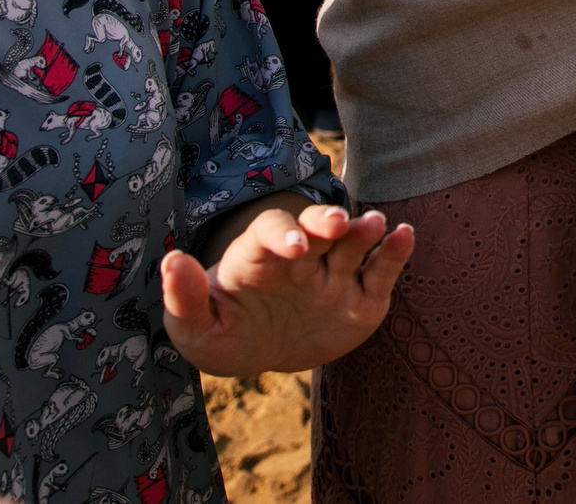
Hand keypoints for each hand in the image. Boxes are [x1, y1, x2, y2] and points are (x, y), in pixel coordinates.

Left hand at [161, 203, 412, 376]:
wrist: (261, 353)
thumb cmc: (224, 334)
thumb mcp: (195, 328)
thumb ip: (184, 298)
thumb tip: (171, 261)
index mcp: (259, 258)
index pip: (271, 234)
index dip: (284, 235)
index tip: (295, 248)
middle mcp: (301, 258)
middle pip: (316, 228)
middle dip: (327, 222)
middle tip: (339, 223)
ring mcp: (334, 275)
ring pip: (352, 245)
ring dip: (364, 230)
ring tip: (377, 224)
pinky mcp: (362, 298)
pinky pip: (380, 272)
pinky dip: (394, 253)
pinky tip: (404, 235)